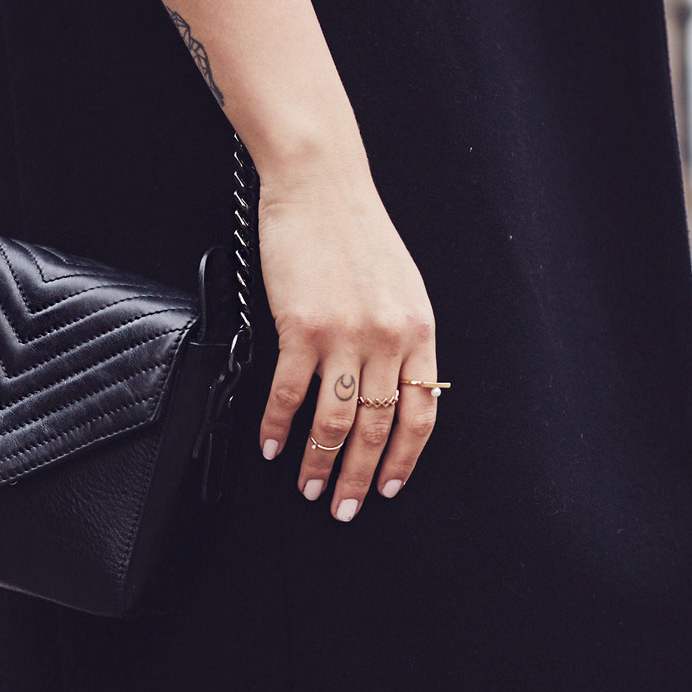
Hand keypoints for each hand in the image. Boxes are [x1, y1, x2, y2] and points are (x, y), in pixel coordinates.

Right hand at [254, 155, 438, 521]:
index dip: (403, 458)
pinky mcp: (301, 326)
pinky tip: (270, 444)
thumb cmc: (355, 229)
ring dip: (319, 462)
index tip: (388, 486)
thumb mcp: (400, 285)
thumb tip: (390, 387)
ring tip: (308, 487)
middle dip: (359, 476)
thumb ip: (401, 337)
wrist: (320, 183)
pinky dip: (277, 424)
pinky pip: (291, 392)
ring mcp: (345, 334)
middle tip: (344, 508)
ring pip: (335, 420)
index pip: (421, 413)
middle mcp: (388, 337)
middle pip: (377, 426)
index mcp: (419, 330)